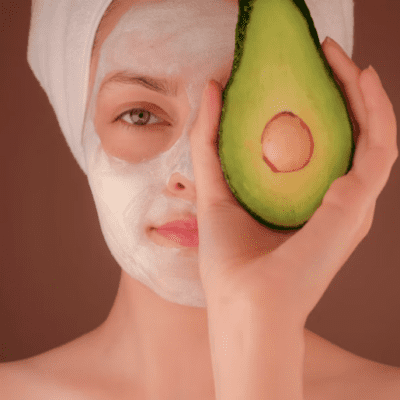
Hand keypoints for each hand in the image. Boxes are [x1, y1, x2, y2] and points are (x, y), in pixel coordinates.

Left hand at [190, 37, 397, 324]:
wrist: (245, 309)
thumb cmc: (231, 263)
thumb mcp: (215, 191)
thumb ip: (211, 142)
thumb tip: (211, 86)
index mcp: (307, 201)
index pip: (322, 142)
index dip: (316, 102)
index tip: (298, 69)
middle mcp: (336, 201)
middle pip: (349, 133)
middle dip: (341, 88)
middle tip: (323, 53)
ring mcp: (351, 204)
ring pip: (372, 134)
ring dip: (361, 91)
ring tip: (340, 56)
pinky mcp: (356, 206)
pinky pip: (378, 147)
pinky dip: (375, 110)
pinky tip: (361, 79)